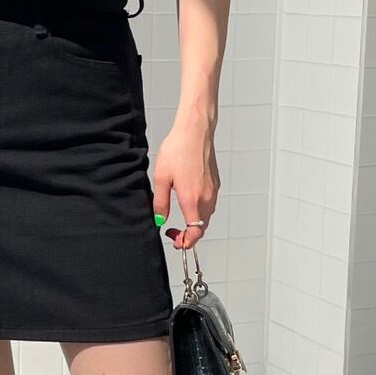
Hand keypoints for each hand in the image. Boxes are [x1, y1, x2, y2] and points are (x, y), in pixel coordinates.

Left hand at [152, 121, 218, 249]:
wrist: (195, 132)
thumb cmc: (179, 149)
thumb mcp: (161, 178)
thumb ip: (160, 203)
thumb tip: (159, 220)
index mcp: (192, 200)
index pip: (194, 233)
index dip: (185, 242)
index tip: (175, 241)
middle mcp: (206, 197)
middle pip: (202, 228)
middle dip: (189, 235)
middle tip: (174, 233)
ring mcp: (213, 190)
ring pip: (206, 216)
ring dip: (195, 223)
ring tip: (180, 219)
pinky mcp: (215, 183)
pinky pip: (209, 204)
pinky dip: (200, 210)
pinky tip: (188, 201)